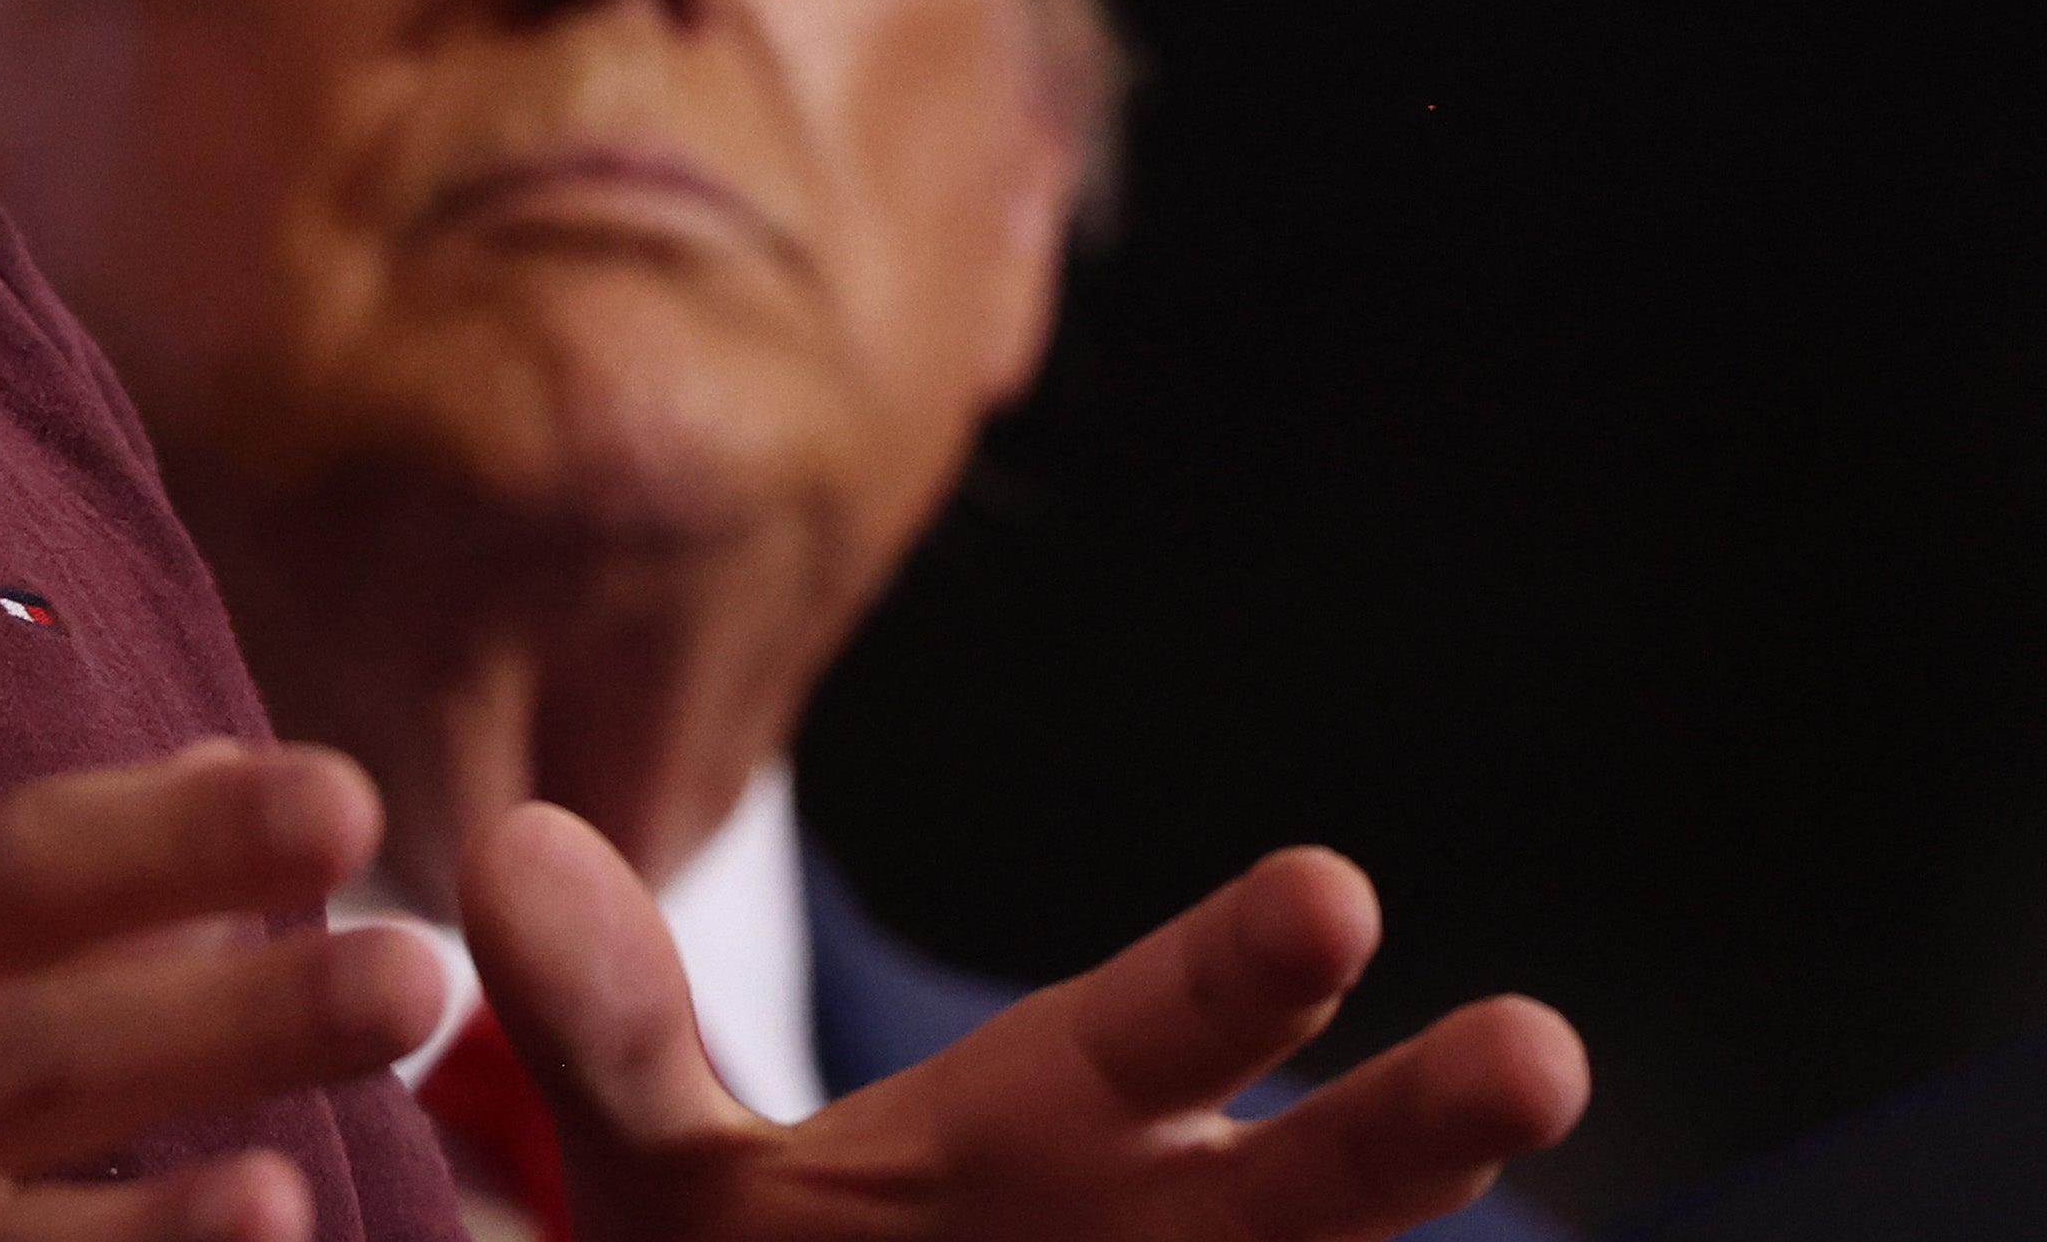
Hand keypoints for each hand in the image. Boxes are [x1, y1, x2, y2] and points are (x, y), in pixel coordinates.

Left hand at [464, 806, 1586, 1241]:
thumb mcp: (670, 1182)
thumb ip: (608, 1028)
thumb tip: (509, 845)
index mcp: (1041, 1142)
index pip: (1142, 1040)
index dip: (1235, 979)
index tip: (1336, 895)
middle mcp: (1156, 1240)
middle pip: (1294, 1193)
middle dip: (1407, 1129)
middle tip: (1537, 1048)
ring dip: (1410, 1201)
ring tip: (1535, 1097)